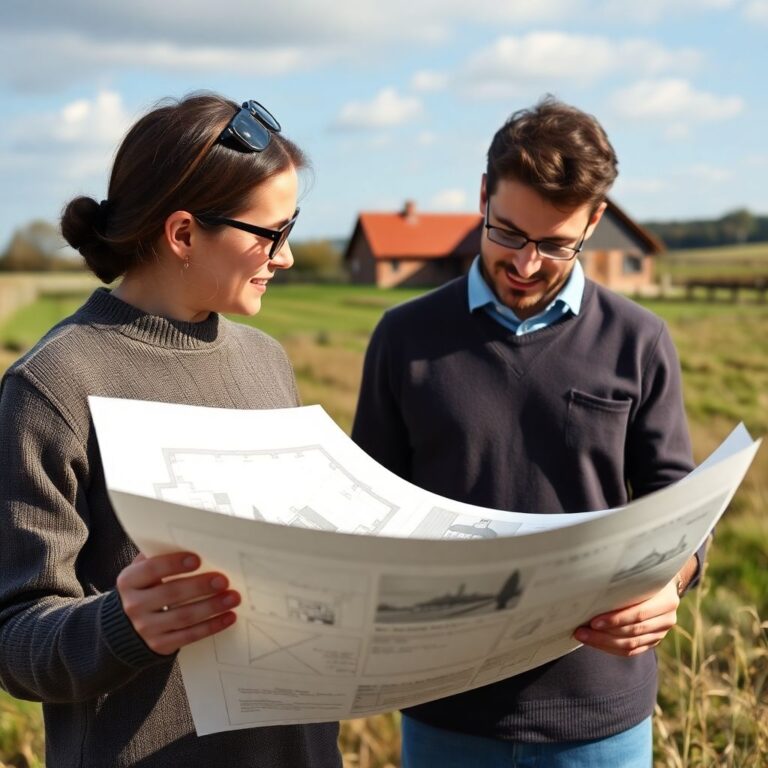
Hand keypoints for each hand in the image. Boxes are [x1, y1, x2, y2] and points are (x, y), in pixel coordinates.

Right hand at [116, 552, 240, 655]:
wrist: (130, 626)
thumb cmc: (147, 588)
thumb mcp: (145, 571)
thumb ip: (162, 556)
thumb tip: (193, 541)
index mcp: (129, 581)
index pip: (151, 569)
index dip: (174, 564)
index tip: (197, 559)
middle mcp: (134, 605)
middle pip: (171, 594)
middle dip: (200, 586)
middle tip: (223, 580)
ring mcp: (146, 628)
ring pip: (184, 616)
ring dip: (212, 607)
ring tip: (233, 598)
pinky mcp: (160, 644)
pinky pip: (190, 635)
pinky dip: (212, 626)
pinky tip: (229, 617)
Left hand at [573, 578, 678, 656]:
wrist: (662, 582)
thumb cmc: (643, 574)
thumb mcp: (639, 573)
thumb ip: (623, 582)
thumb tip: (589, 585)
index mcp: (666, 600)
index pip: (638, 614)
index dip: (615, 619)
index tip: (593, 622)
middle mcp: (667, 619)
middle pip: (633, 632)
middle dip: (604, 634)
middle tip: (581, 631)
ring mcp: (661, 632)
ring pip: (631, 644)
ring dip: (604, 642)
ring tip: (583, 636)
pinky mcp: (653, 641)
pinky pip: (631, 651)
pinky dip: (611, 648)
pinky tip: (595, 642)